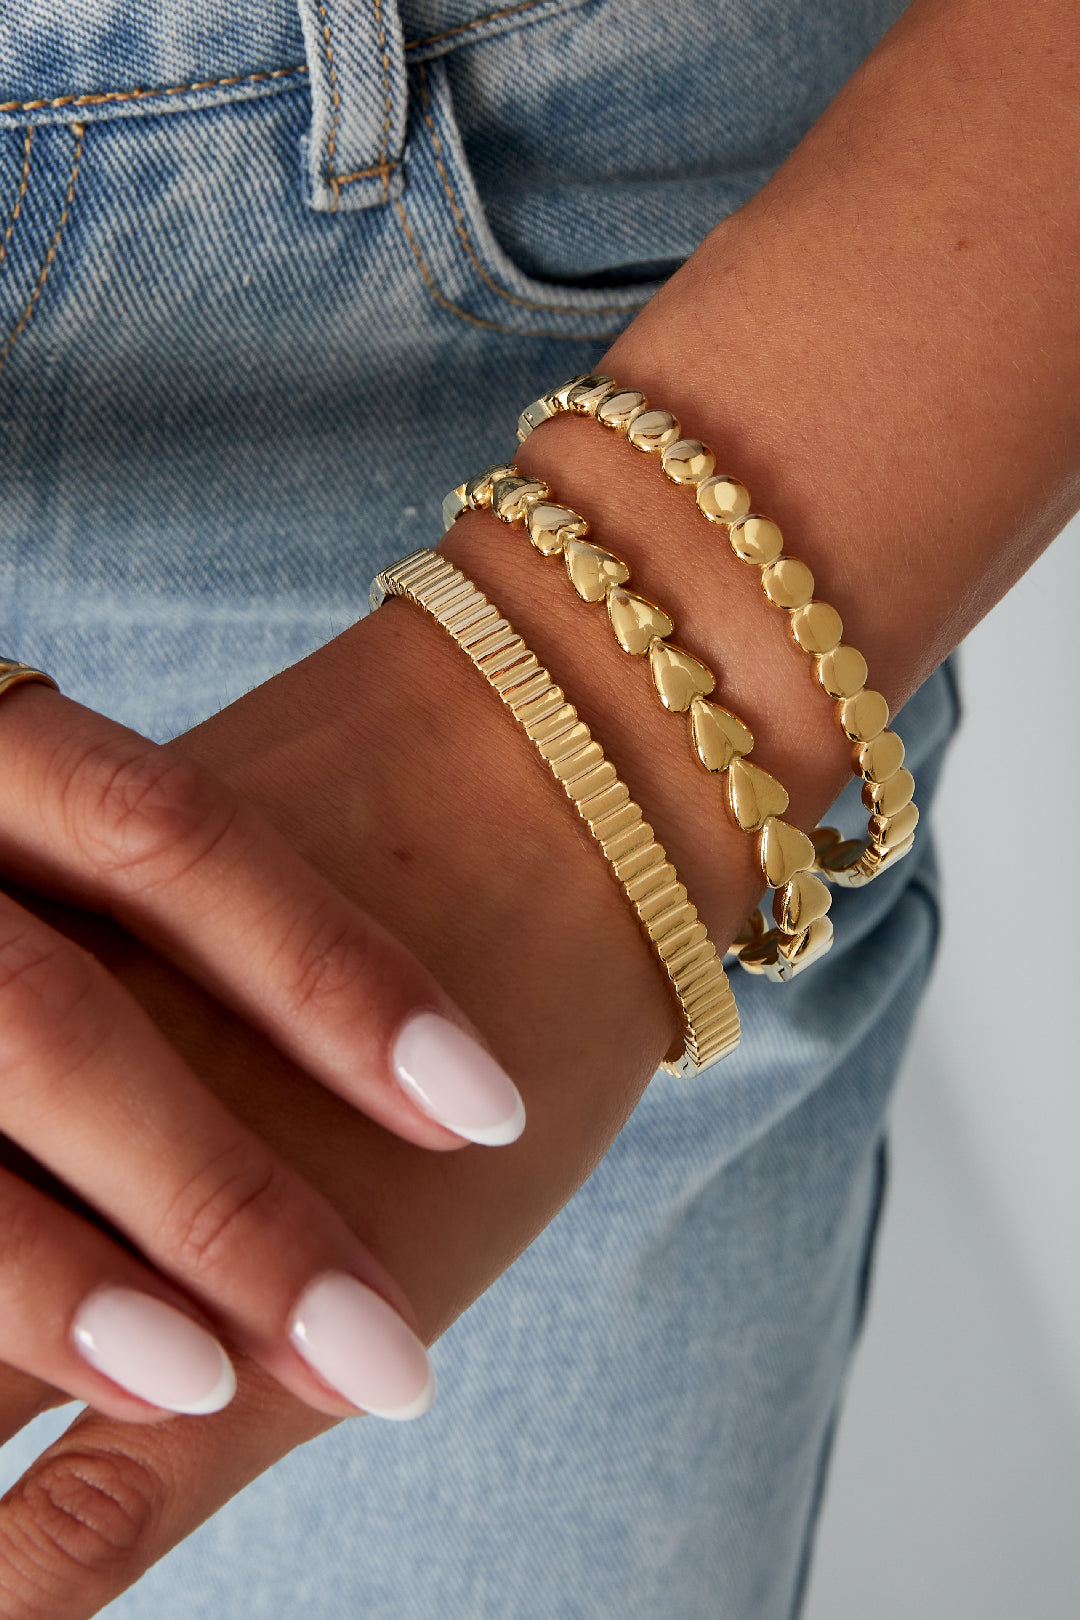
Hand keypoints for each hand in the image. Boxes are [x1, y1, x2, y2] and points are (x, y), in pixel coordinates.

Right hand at [0, 683, 524, 1429]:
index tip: (486, 1114)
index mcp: (9, 757)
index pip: (168, 832)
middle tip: (374, 1352)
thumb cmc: (201, 823)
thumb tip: (424, 1066)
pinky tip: (81, 1369)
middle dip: (207, 1199)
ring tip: (201, 1388)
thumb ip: (207, 911)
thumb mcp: (172, 818)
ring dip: (55, 1286)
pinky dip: (6, 1293)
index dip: (324, 969)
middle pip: (47, 1018)